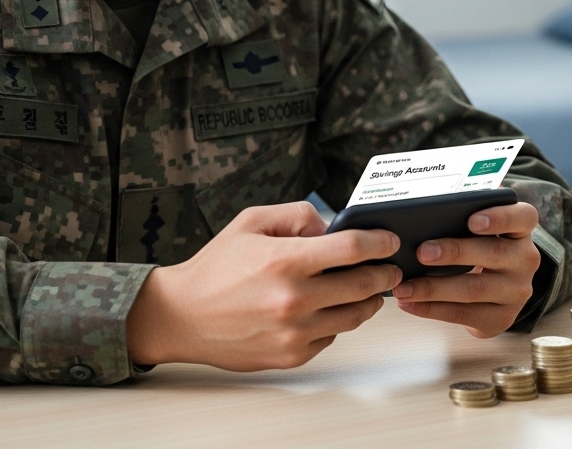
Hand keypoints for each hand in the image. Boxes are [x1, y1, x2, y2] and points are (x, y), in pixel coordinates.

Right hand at [126, 201, 401, 370]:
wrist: (181, 316)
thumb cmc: (216, 267)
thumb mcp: (251, 222)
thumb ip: (297, 216)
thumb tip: (333, 227)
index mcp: (284, 261)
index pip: (352, 249)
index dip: (380, 242)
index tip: (390, 239)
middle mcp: (293, 299)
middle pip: (363, 285)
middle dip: (385, 274)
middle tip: (390, 268)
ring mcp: (294, 331)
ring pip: (355, 316)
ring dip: (369, 301)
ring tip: (367, 289)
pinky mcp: (292, 355)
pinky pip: (332, 336)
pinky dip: (336, 321)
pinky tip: (327, 308)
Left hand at [391, 202, 540, 337]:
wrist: (497, 291)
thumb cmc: (478, 248)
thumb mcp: (480, 231)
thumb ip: (461, 220)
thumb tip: (419, 221)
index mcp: (521, 231)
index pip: (523, 218)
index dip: (500, 217)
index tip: (472, 220)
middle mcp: (526, 260)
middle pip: (493, 252)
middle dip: (454, 252)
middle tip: (422, 252)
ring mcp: (516, 292)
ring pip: (474, 289)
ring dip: (434, 288)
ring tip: (404, 287)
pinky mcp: (501, 318)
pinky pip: (463, 314)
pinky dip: (430, 309)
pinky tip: (408, 303)